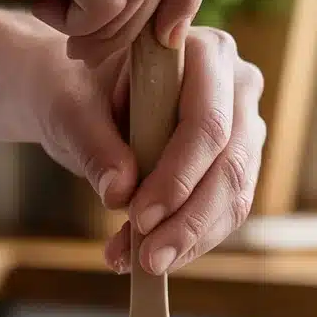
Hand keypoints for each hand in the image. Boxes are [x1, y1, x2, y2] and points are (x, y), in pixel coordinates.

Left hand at [39, 27, 265, 273]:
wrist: (84, 98)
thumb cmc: (80, 92)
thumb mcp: (72, 111)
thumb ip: (94, 145)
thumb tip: (120, 192)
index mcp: (206, 53)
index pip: (207, 122)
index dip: (178, 175)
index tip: (138, 215)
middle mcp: (238, 87)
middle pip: (230, 165)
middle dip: (187, 219)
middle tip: (147, 258)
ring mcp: (244, 128)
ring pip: (234, 196)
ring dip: (189, 238)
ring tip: (142, 264)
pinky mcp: (235, 166)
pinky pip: (225, 213)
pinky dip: (189, 241)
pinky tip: (149, 258)